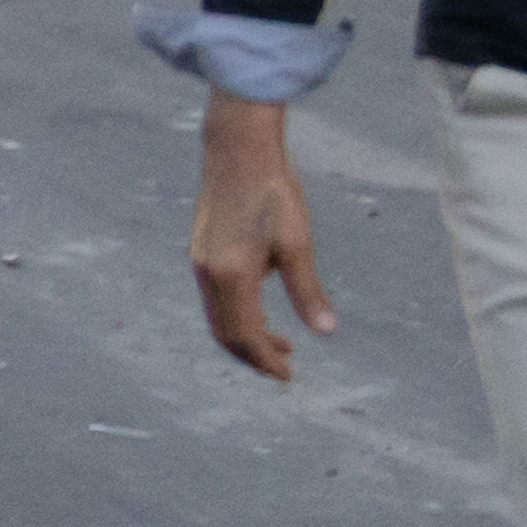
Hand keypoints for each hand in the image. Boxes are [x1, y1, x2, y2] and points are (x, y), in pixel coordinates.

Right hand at [187, 97, 330, 387]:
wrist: (236, 150)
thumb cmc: (273, 193)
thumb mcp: (297, 243)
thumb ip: (307, 291)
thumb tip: (326, 331)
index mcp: (231, 276)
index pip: (245, 335)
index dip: (266, 360)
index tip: (288, 375)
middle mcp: (208, 275)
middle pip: (224, 333)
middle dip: (253, 355)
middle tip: (284, 366)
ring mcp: (199, 263)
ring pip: (217, 316)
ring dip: (245, 335)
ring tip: (279, 340)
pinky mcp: (201, 251)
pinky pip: (214, 298)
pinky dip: (236, 314)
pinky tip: (259, 307)